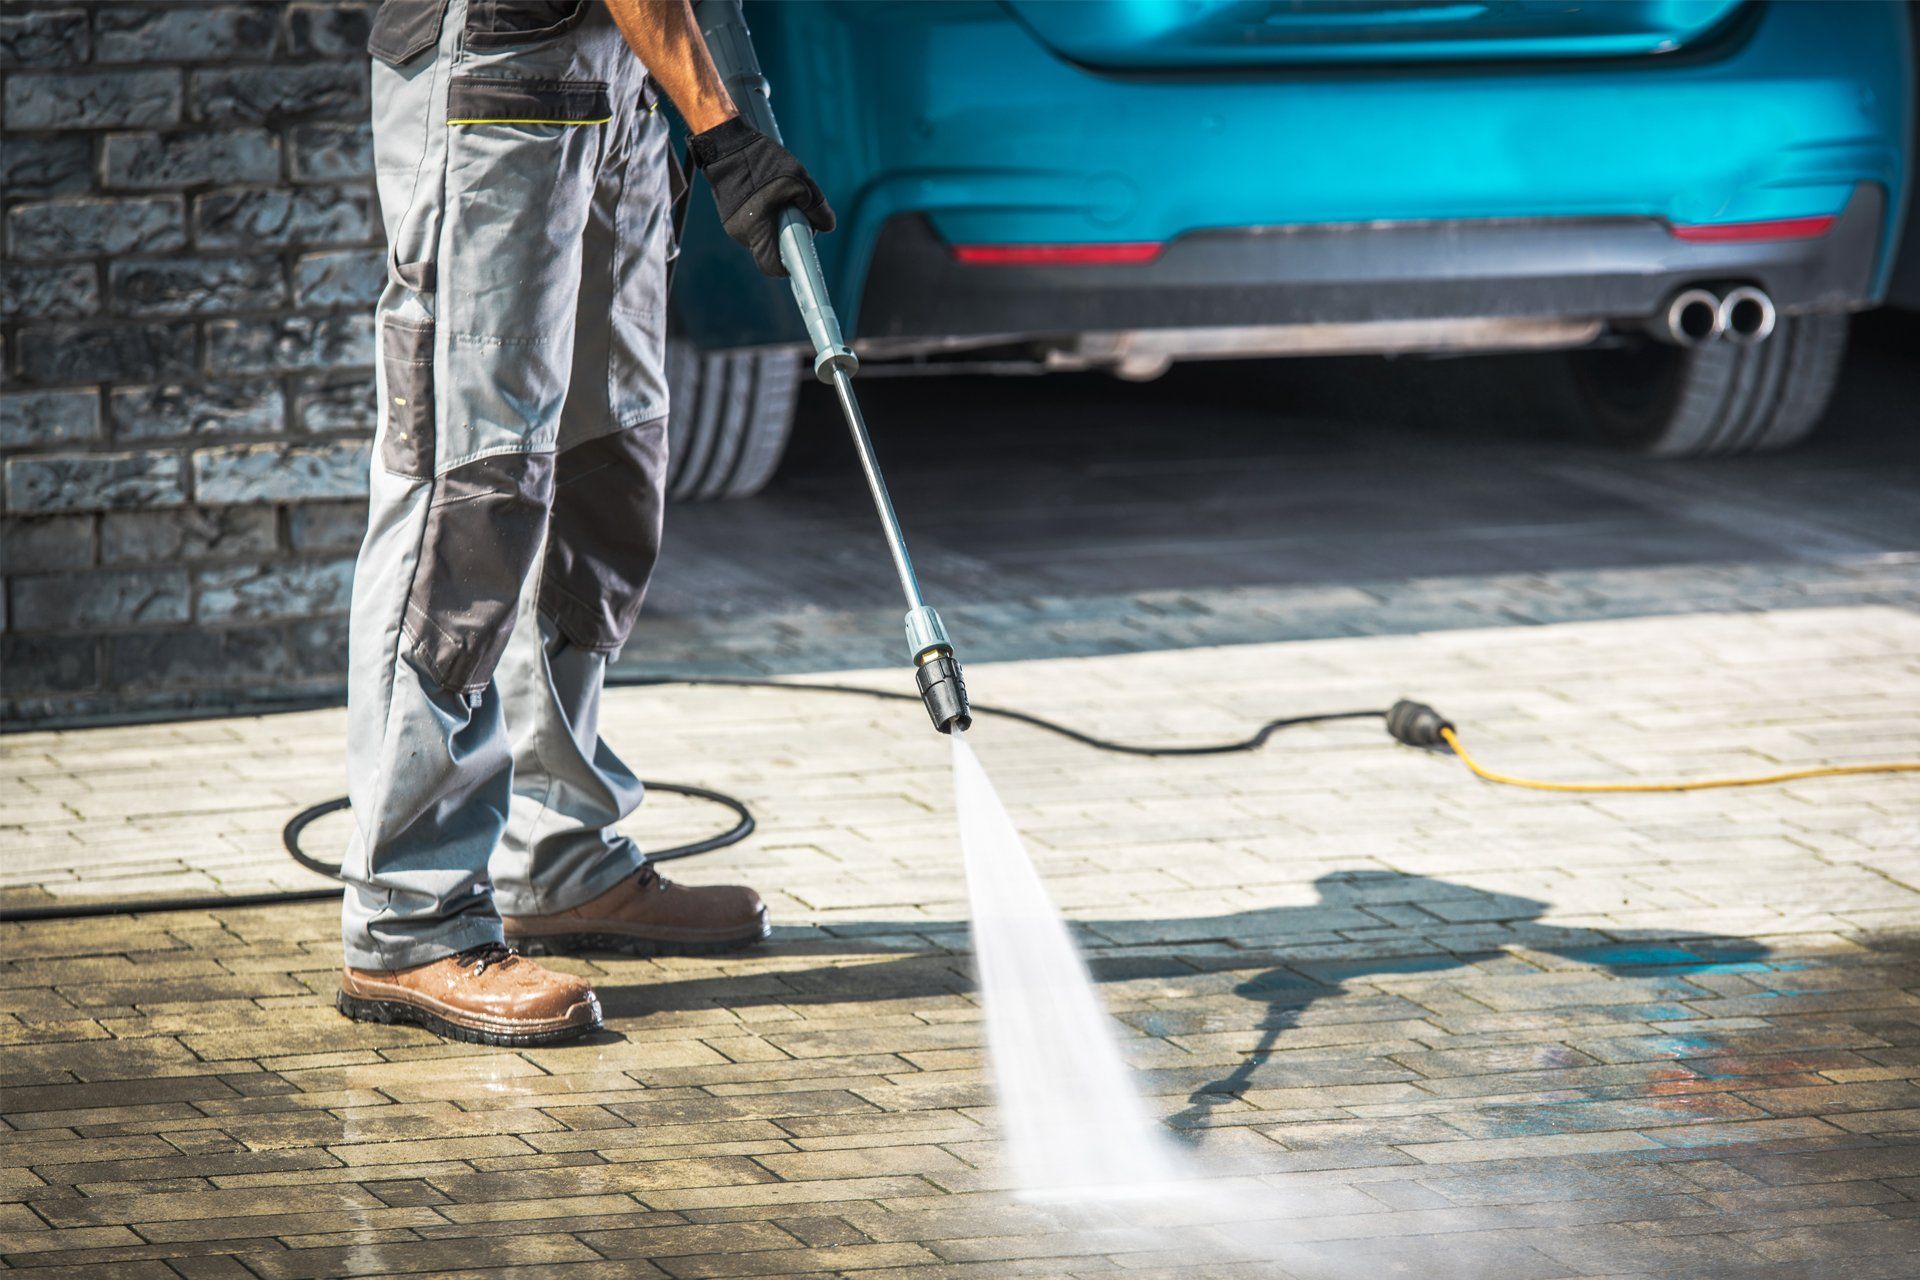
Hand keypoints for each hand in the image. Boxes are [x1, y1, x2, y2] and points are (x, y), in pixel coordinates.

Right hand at [688, 117, 834, 276]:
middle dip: (785, 240)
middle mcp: (740, 232)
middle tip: (796, 219)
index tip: (799, 259)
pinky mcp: (729, 215)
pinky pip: (753, 225)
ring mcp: (732, 224)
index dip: (788, 267)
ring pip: (761, 237)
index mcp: (756, 227)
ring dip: (775, 227)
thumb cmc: (761, 161)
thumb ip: (816, 207)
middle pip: (769, 251)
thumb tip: (827, 226)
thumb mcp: (799, 180)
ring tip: (781, 201)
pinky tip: (768, 196)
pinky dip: (764, 218)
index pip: (771, 266)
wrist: (726, 144)